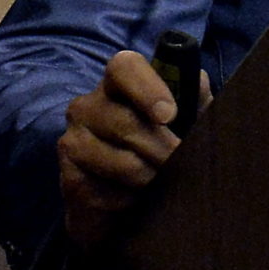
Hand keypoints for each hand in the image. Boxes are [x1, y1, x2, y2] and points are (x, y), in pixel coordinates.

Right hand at [57, 49, 210, 248]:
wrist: (131, 203)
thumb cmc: (163, 150)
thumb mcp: (188, 120)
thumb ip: (194, 97)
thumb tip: (198, 83)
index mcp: (117, 85)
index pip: (123, 66)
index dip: (148, 89)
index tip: (169, 115)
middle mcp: (87, 106)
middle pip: (128, 123)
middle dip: (165, 149)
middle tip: (181, 163)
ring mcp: (73, 141)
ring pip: (123, 162)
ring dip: (152, 178)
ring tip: (159, 180)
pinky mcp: (70, 178)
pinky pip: (110, 192)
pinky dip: (133, 199)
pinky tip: (133, 197)